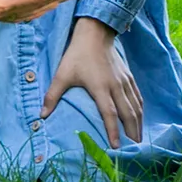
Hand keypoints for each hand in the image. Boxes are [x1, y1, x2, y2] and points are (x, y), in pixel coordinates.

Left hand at [43, 18, 143, 148]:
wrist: (95, 33)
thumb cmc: (77, 54)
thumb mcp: (62, 74)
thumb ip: (52, 95)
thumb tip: (41, 116)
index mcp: (100, 87)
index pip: (109, 114)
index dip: (113, 131)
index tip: (116, 147)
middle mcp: (116, 86)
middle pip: (128, 113)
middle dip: (132, 132)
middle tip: (134, 149)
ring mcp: (124, 81)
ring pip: (136, 106)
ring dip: (138, 123)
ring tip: (138, 139)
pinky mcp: (129, 77)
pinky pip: (137, 97)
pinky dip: (140, 110)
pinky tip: (140, 118)